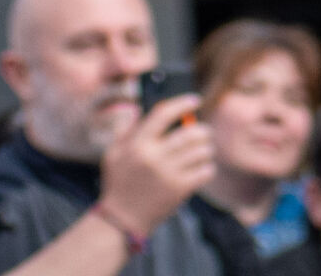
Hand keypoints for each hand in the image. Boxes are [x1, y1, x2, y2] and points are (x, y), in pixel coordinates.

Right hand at [97, 95, 215, 234]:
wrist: (122, 219)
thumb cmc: (120, 183)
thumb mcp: (113, 155)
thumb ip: (125, 130)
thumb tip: (139, 108)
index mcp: (137, 145)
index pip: (163, 114)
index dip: (182, 103)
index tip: (195, 100)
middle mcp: (153, 157)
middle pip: (192, 132)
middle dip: (202, 131)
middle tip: (202, 134)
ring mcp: (168, 173)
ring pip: (203, 150)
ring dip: (205, 150)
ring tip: (199, 154)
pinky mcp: (180, 189)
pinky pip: (207, 170)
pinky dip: (207, 168)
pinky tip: (198, 170)